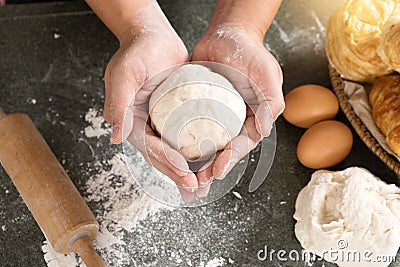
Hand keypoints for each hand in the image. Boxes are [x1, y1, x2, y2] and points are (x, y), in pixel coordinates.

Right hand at [103, 13, 199, 200]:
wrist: (152, 37)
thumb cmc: (137, 51)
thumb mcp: (125, 73)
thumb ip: (118, 103)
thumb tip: (115, 136)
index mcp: (130, 120)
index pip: (148, 146)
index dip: (165, 160)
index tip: (183, 171)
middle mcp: (145, 125)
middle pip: (160, 156)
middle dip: (177, 174)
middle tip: (195, 188)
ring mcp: (160, 122)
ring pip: (173, 152)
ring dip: (186, 170)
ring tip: (202, 185)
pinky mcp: (175, 116)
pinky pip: (185, 137)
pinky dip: (194, 152)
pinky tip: (207, 162)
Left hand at [192, 23, 284, 187]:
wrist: (227, 33)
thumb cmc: (250, 53)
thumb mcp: (267, 75)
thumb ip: (271, 102)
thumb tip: (265, 131)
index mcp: (253, 118)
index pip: (242, 144)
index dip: (230, 159)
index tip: (217, 171)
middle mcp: (234, 120)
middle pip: (223, 150)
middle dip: (211, 168)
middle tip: (198, 184)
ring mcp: (215, 115)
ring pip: (205, 143)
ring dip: (196, 162)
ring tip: (184, 177)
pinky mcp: (198, 107)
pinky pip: (189, 126)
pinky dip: (183, 141)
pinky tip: (173, 152)